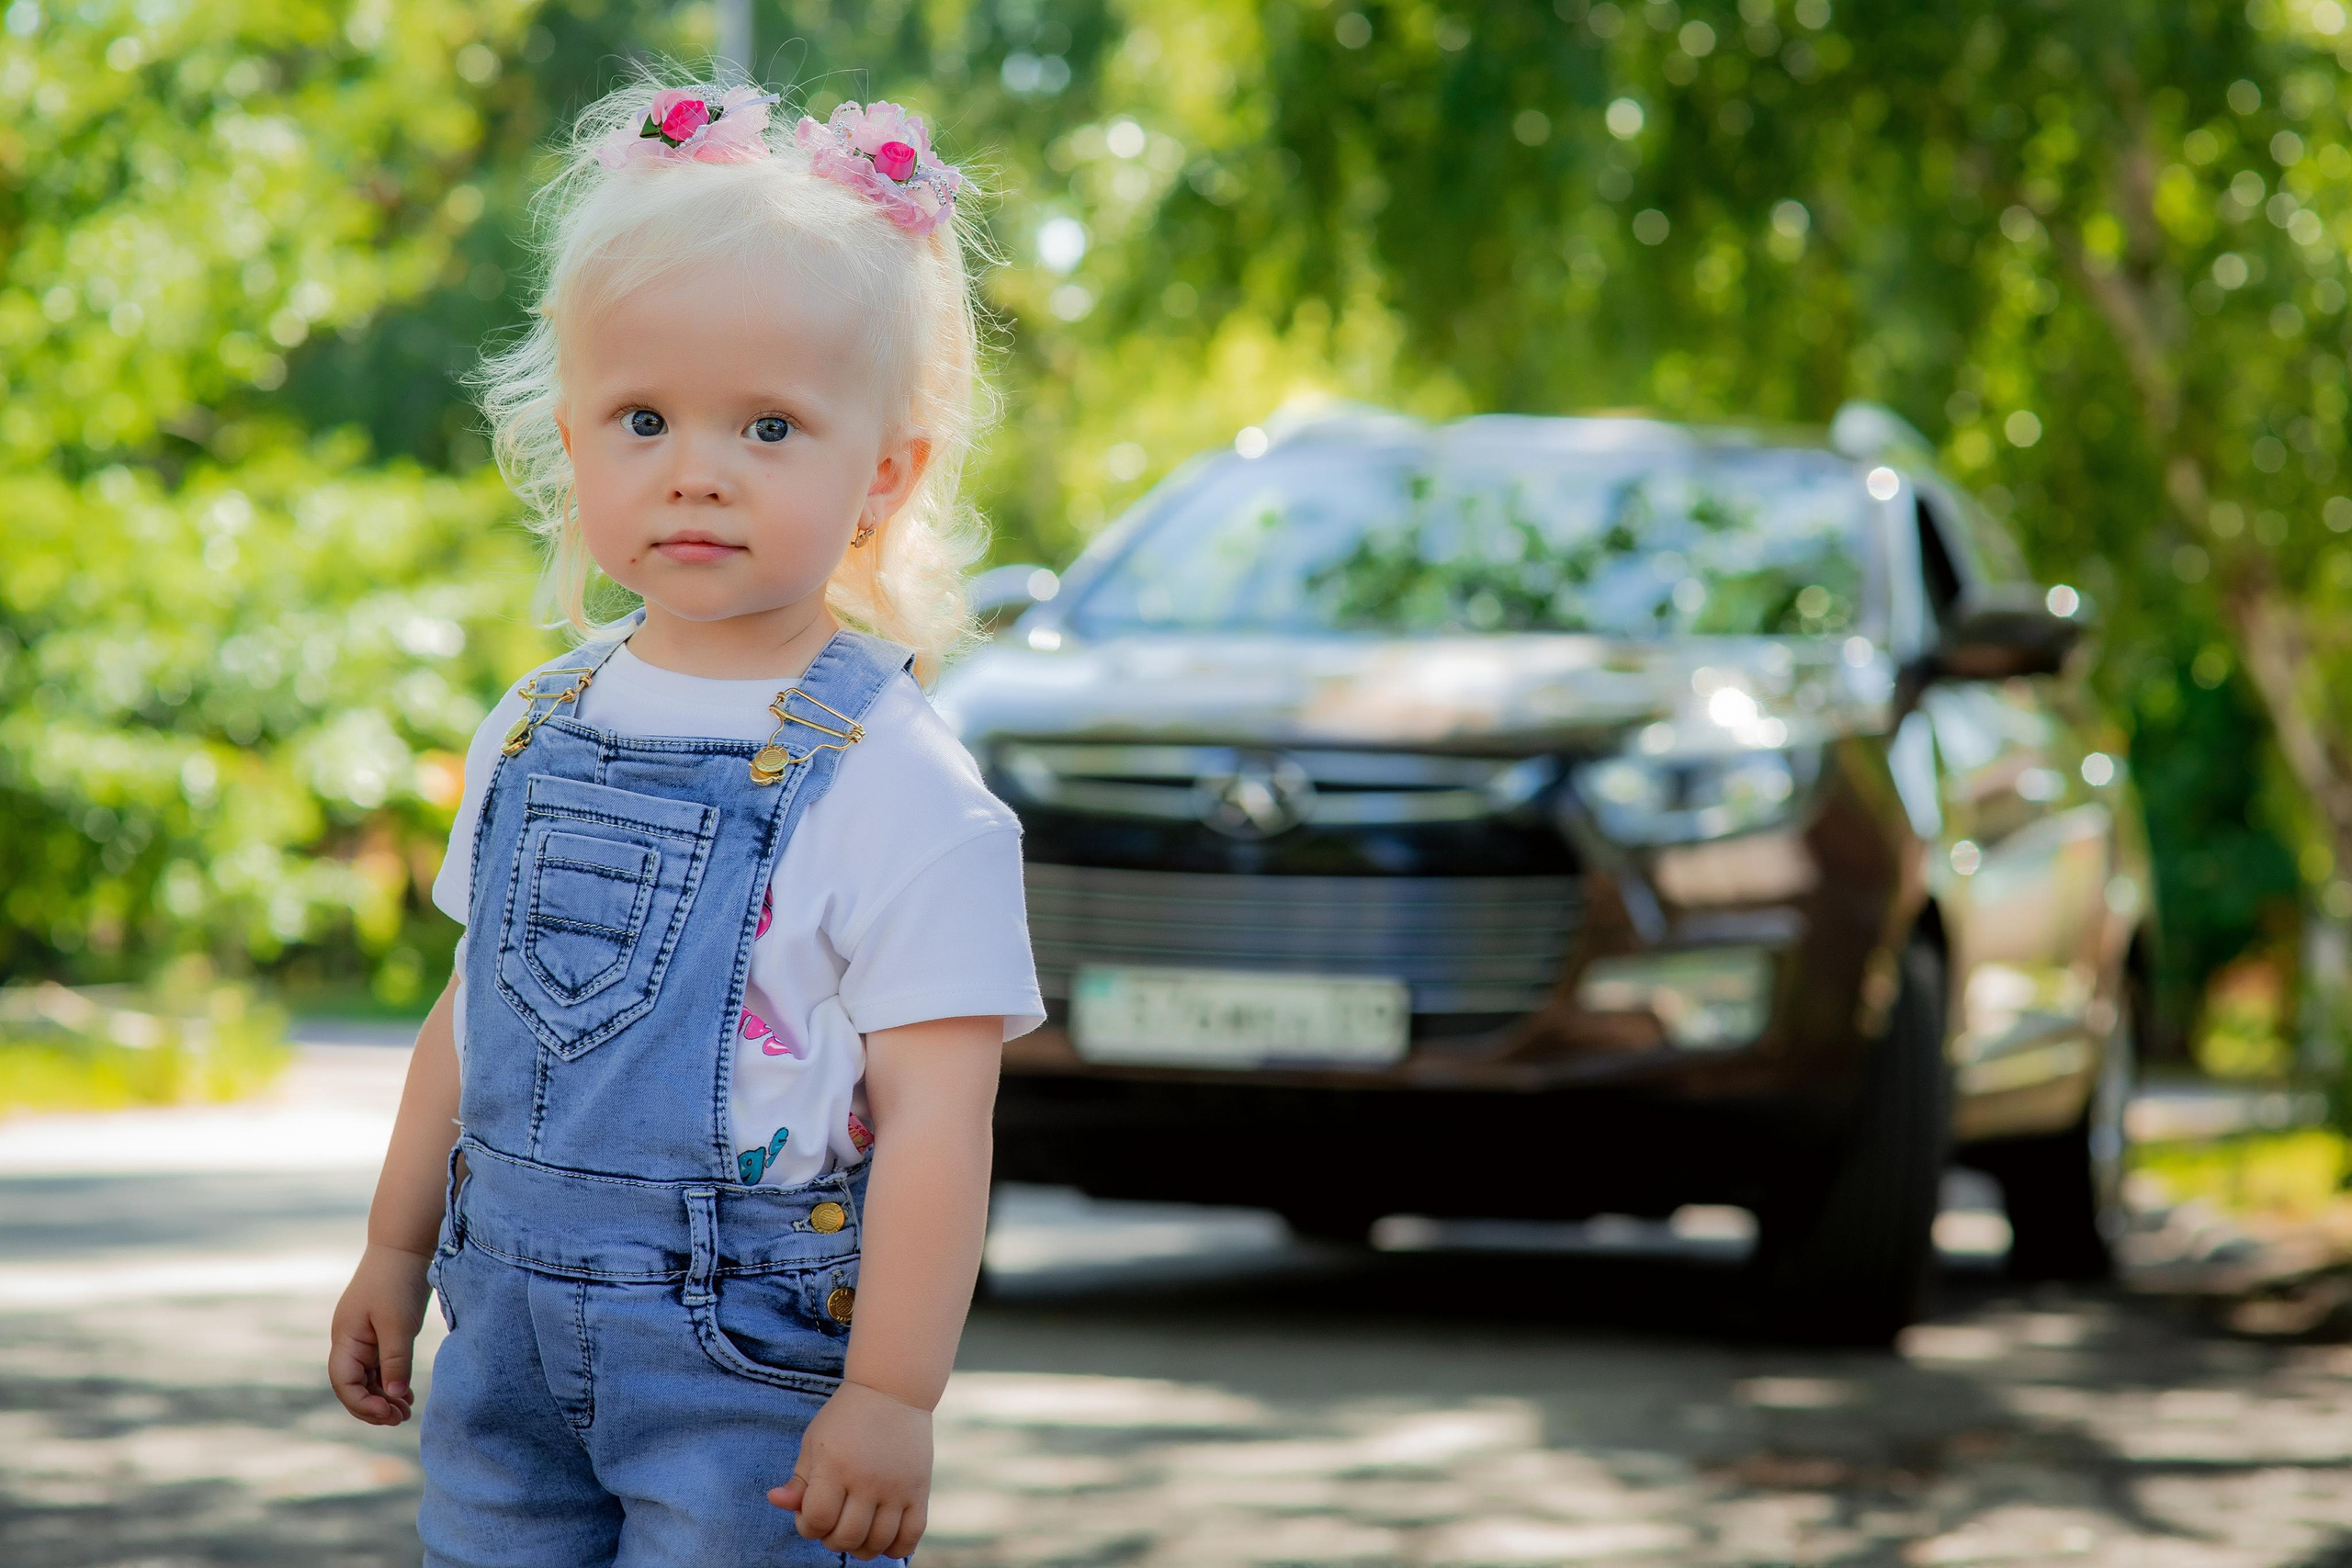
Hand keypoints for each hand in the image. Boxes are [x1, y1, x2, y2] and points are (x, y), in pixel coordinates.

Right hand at [328, 1242, 431, 1425]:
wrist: (405, 1244)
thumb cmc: (398, 1280)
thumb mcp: (399, 1324)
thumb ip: (395, 1361)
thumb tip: (395, 1397)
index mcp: (345, 1338)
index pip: (344, 1383)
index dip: (364, 1405)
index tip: (390, 1414)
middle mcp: (349, 1340)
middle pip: (353, 1385)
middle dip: (373, 1406)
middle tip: (401, 1419)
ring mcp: (363, 1336)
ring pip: (367, 1377)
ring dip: (383, 1396)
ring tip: (406, 1412)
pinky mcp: (379, 1331)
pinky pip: (379, 1365)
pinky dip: (390, 1381)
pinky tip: (406, 1394)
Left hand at [767, 1378, 931, 1560]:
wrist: (892, 1390)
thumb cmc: (845, 1417)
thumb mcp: (814, 1442)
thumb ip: (798, 1480)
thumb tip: (776, 1501)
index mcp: (835, 1466)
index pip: (817, 1521)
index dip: (807, 1526)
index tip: (811, 1512)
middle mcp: (867, 1480)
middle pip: (847, 1537)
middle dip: (832, 1539)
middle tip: (833, 1522)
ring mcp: (897, 1487)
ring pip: (878, 1542)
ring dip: (861, 1548)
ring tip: (857, 1531)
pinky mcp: (919, 1489)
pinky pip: (911, 1535)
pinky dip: (896, 1548)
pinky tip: (884, 1539)